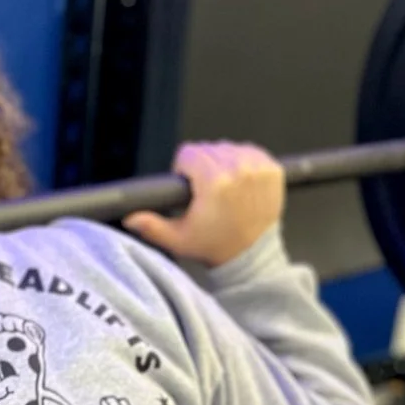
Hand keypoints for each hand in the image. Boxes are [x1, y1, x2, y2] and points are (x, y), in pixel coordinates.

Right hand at [124, 141, 284, 266]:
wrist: (252, 256)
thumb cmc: (217, 246)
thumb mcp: (178, 239)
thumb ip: (152, 225)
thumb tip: (131, 217)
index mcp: (215, 182)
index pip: (189, 152)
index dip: (183, 170)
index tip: (191, 188)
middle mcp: (238, 170)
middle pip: (208, 148)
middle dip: (203, 167)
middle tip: (207, 193)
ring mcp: (258, 168)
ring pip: (228, 148)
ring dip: (223, 163)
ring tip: (225, 190)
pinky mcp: (273, 168)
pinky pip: (249, 151)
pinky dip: (242, 163)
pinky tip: (240, 185)